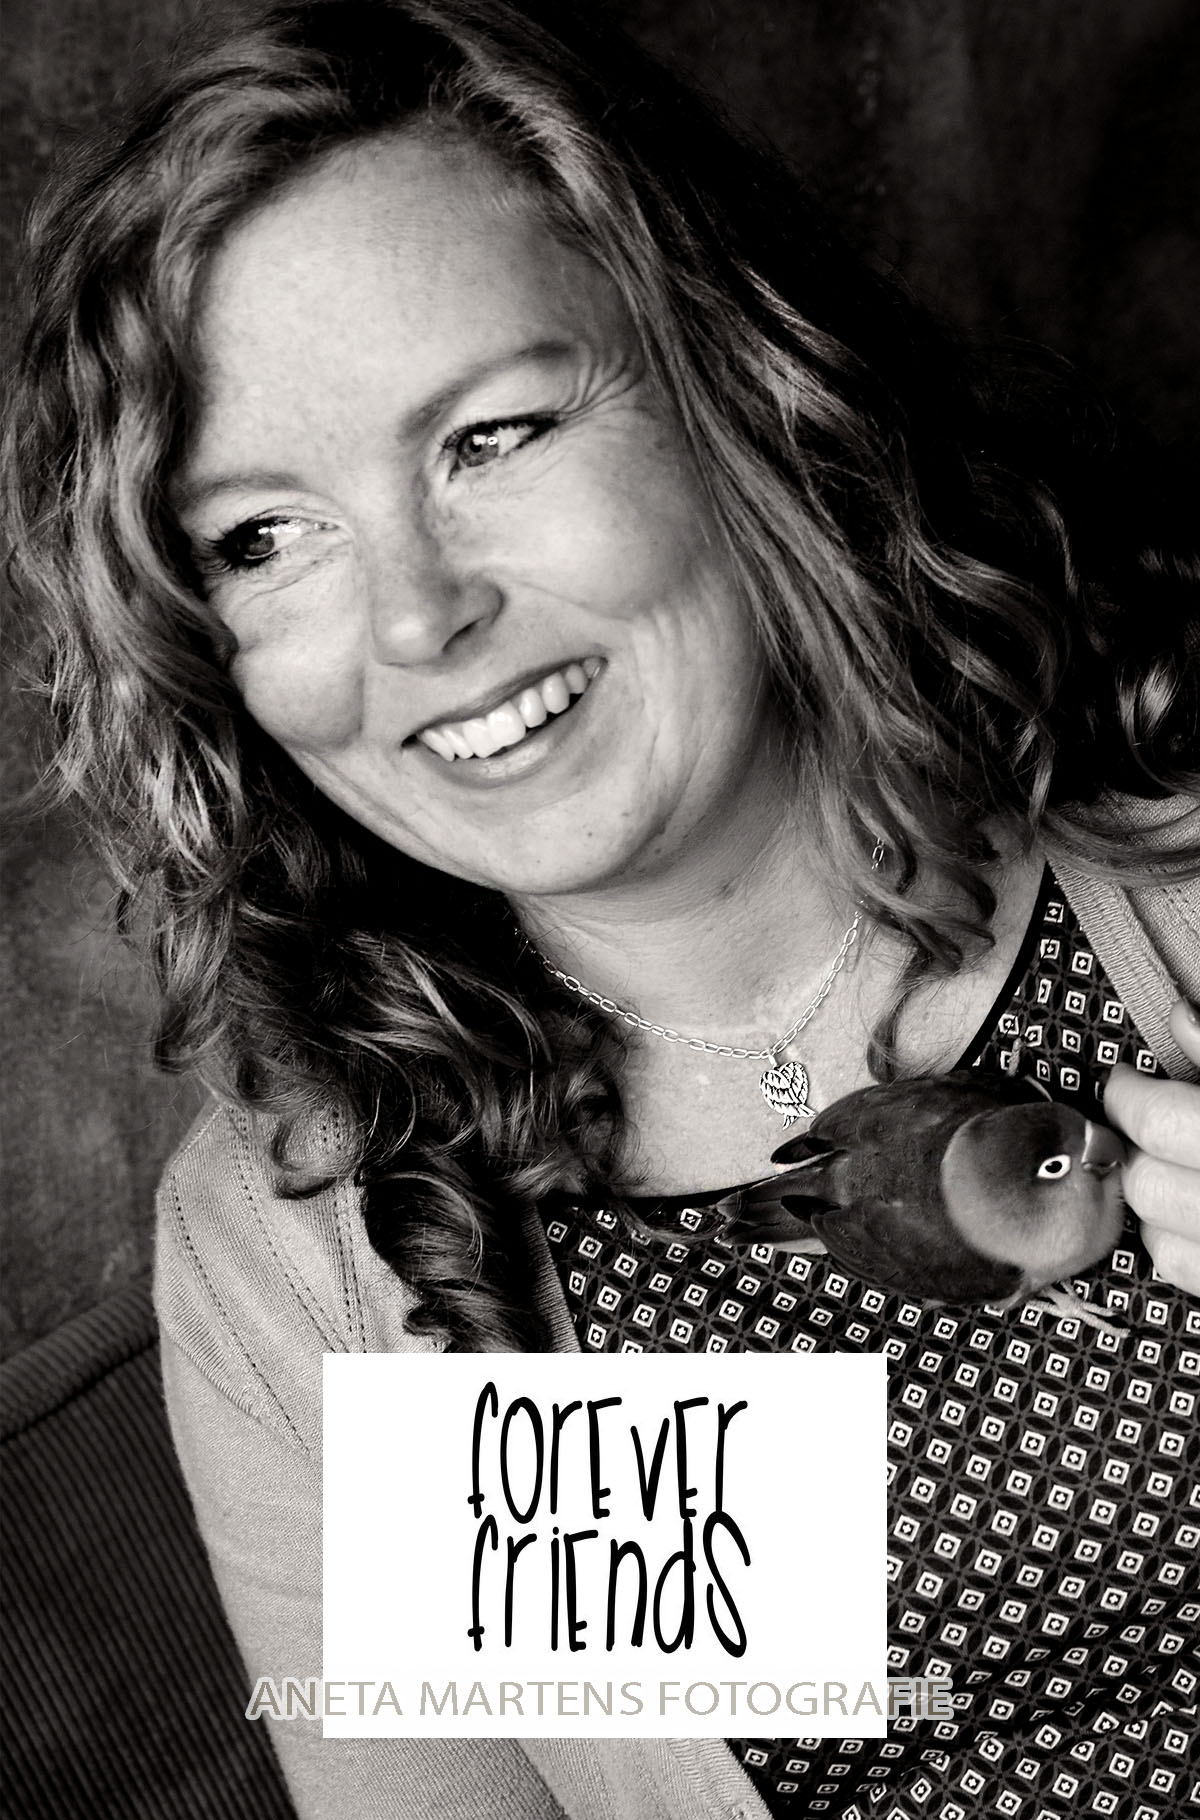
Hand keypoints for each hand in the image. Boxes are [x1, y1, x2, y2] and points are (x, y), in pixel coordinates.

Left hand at [1104, 1001, 1199, 1294]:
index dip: (1128, 1096)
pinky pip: (1183, 1273)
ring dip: (1151, 1202)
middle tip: (1146, 1125)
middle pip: (1146, 1183)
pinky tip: (1189, 1215)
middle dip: (1135, 1149)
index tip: (1127, 1081)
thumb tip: (1177, 1014)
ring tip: (1171, 1170)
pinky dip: (1175, 1244)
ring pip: (1157, 1239)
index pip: (1156, 1122)